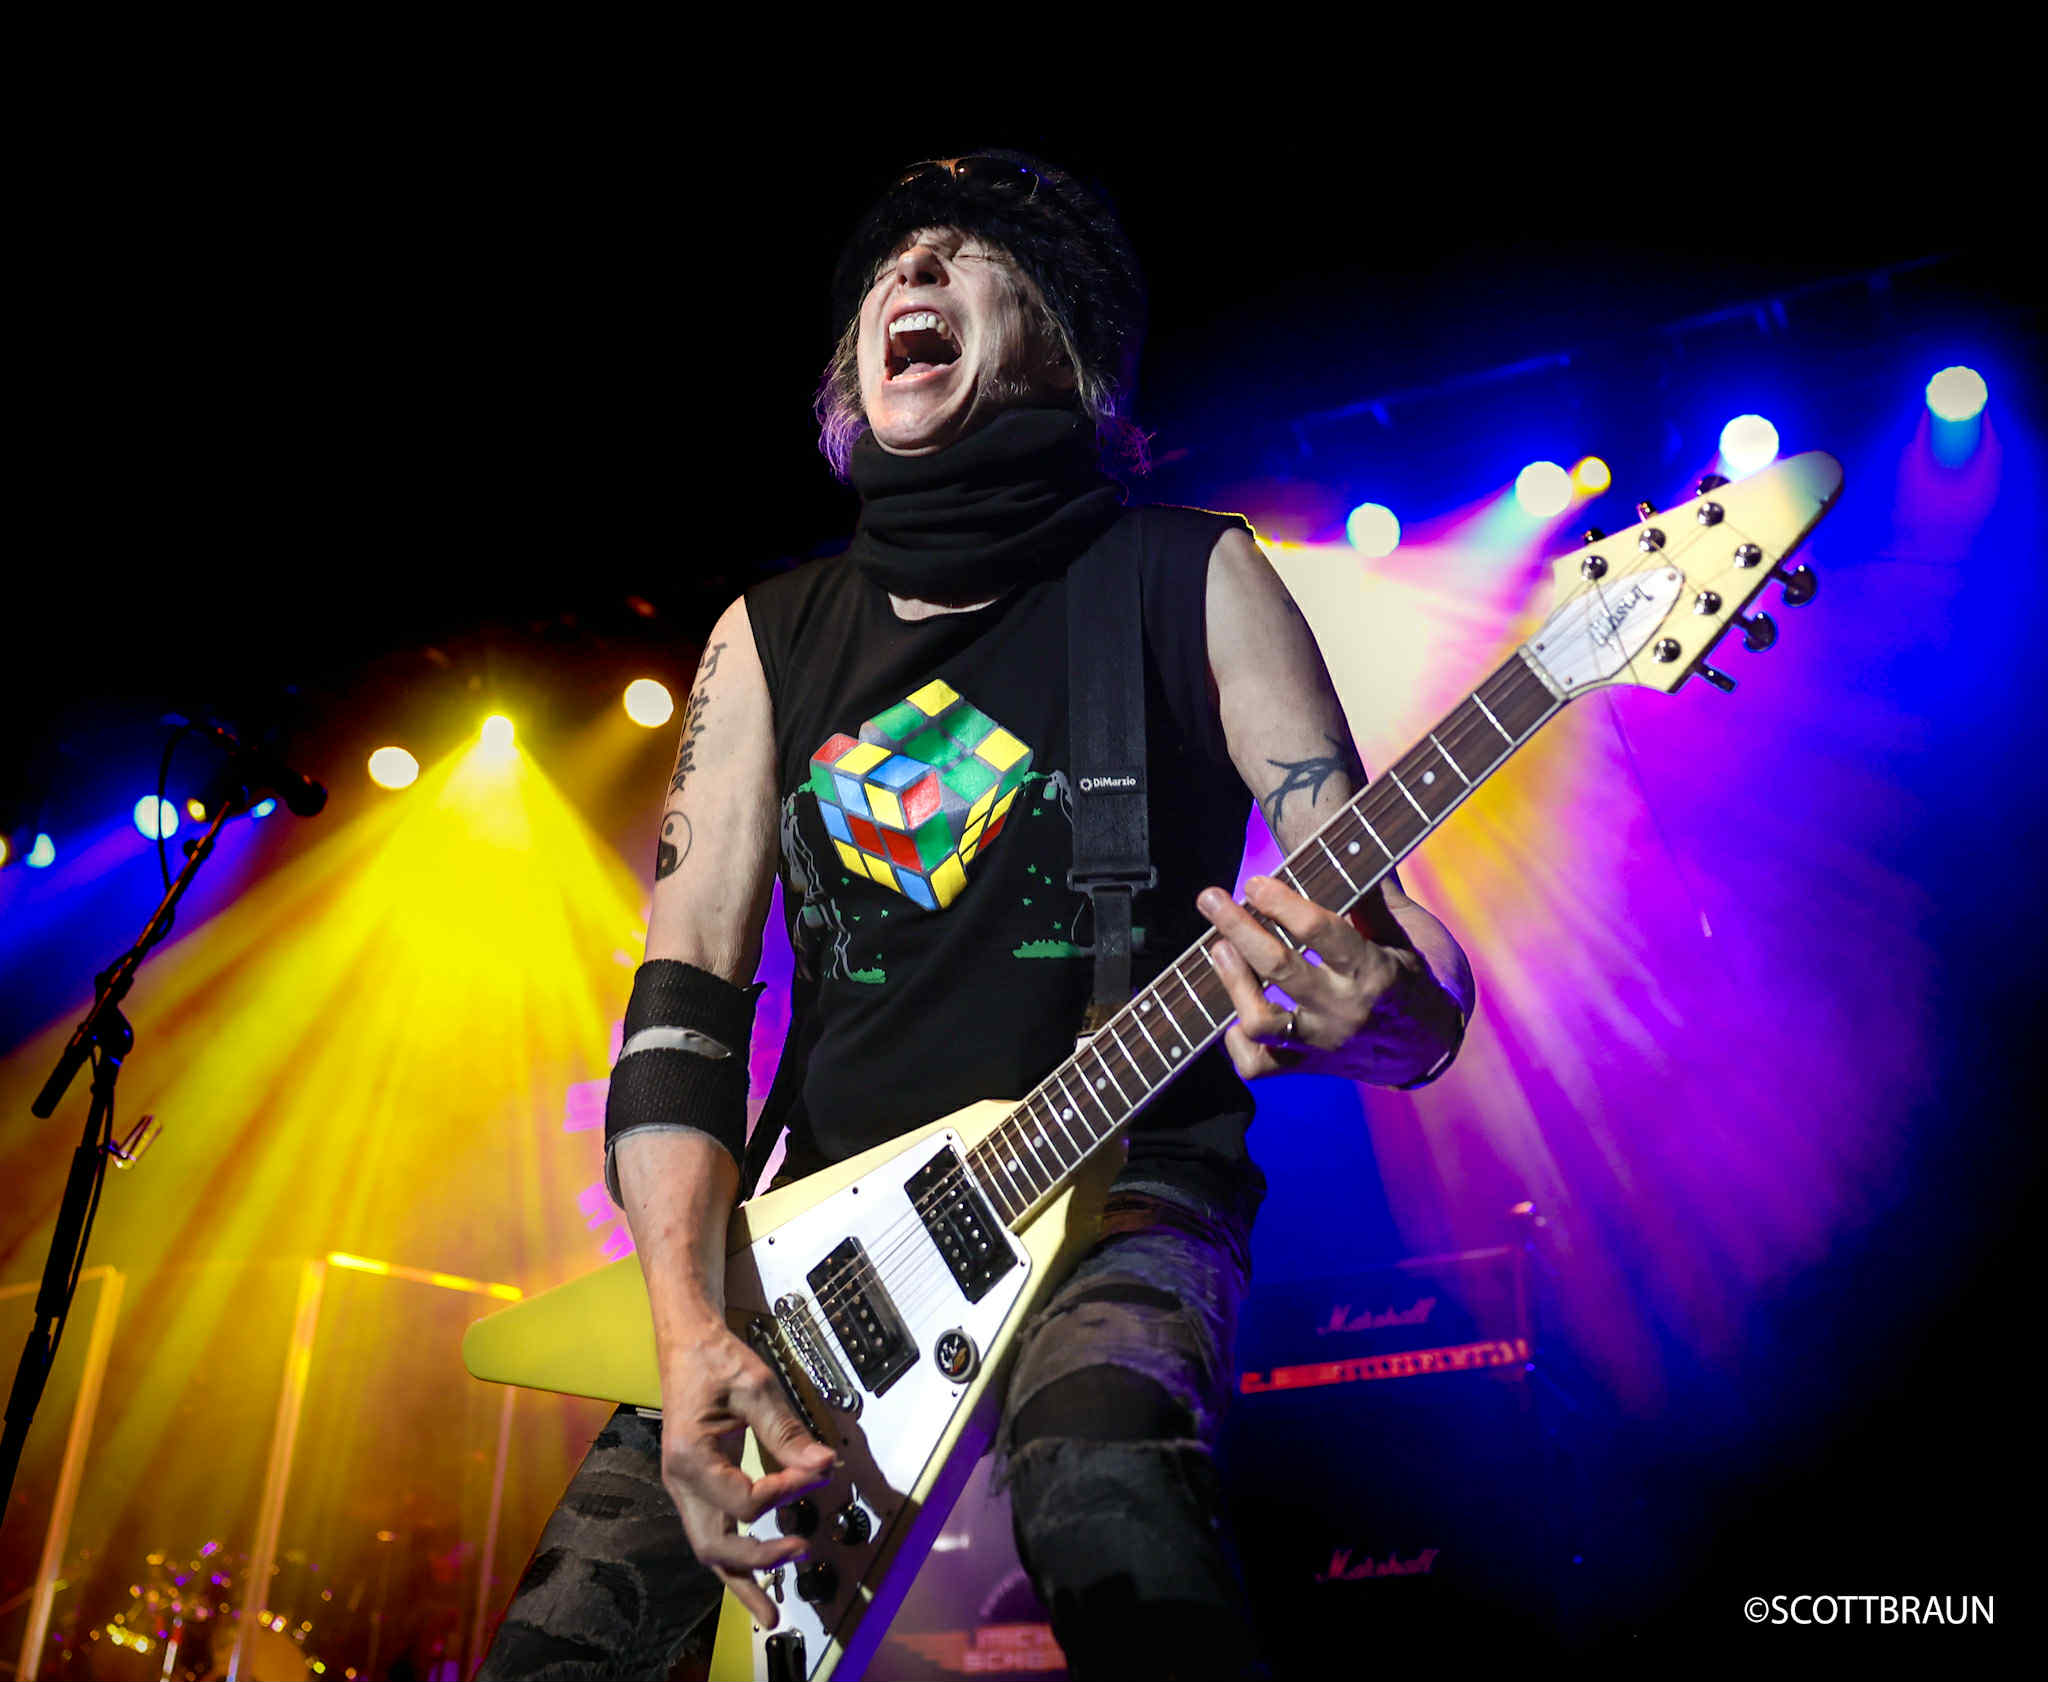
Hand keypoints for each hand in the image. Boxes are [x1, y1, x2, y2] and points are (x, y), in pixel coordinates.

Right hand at [657, 1321, 835, 1627]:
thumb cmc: (716, 1358)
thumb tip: (822, 1467)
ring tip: (770, 1613)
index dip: (787, 1493)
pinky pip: (714, 1532)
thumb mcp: (755, 1387)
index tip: (816, 1471)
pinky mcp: (698, 1487)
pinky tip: (756, 1578)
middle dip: (758, 1562)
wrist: (688, 1343)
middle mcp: (682, 1481)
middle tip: (801, 1554)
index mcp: (691, 1457)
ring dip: (742, 1579)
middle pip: (716, 1544)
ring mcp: (687, 1488)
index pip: (746, 1501)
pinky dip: (736, 1559)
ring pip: (710, 1549)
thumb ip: (787, 1432)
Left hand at [1196, 876, 1413, 1080]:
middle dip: (1239, 929)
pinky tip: (1232, 1011)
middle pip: (1279, 969)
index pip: (1320, 932)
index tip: (1255, 882)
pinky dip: (1237, 1040)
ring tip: (1219, 950)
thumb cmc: (1414, 977)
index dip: (1282, 903)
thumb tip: (1346, 844)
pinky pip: (1258, 1065)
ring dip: (1233, 982)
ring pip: (1262, 1021)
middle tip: (1211, 898)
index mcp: (1374, 971)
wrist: (1429, 1047)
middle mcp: (1344, 1010)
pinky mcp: (1307, 1067)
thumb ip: (1371, 897)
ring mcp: (1322, 1043)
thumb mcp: (1406, 933)